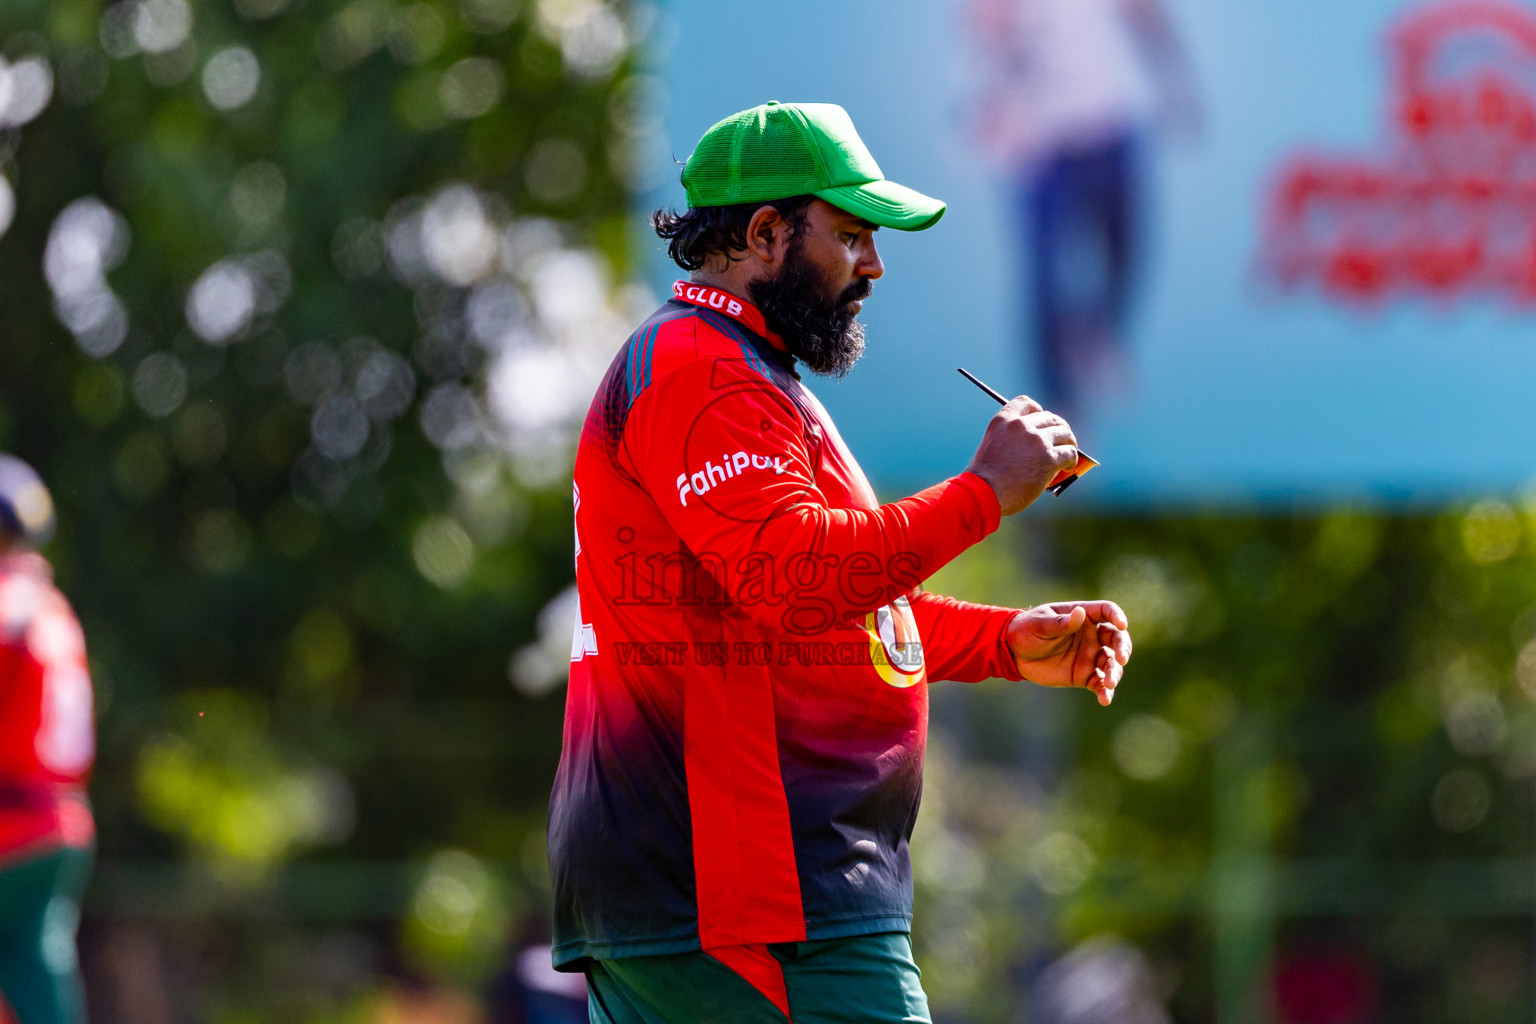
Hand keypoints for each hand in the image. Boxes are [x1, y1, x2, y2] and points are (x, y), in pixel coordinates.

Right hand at [964, 396, 1077, 514]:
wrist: (985, 492)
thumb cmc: (985, 477)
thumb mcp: (992, 446)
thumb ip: (1010, 439)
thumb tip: (1033, 447)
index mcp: (1004, 420)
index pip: (1026, 403)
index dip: (1038, 411)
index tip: (1042, 423)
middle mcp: (1021, 425)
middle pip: (1051, 418)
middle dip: (1058, 429)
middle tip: (1061, 441)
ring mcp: (1037, 440)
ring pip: (1065, 434)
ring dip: (1069, 443)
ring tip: (1068, 453)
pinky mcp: (1049, 458)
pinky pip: (1069, 452)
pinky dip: (1071, 459)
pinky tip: (1068, 467)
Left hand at [1005, 601, 1131, 705]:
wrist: (1013, 653)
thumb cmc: (1026, 630)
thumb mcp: (1040, 624)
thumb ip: (1061, 623)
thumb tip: (1080, 614)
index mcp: (1083, 616)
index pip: (1107, 611)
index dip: (1117, 616)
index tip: (1122, 625)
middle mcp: (1091, 636)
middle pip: (1116, 638)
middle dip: (1123, 648)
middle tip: (1121, 658)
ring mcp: (1089, 656)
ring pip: (1111, 663)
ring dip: (1115, 672)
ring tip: (1109, 683)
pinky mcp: (1084, 675)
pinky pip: (1099, 683)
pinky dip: (1105, 691)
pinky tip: (1104, 699)